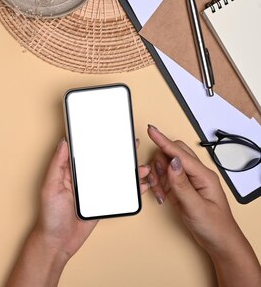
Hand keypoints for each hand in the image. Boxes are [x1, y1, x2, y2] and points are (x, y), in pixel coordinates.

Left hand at [34, 138, 151, 259]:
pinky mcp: (102, 203)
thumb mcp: (50, 187)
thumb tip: (63, 142)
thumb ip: (57, 164)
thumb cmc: (49, 216)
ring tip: (142, 167)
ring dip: (129, 171)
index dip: (96, 141)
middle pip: (103, 162)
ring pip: (114, 177)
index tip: (109, 132)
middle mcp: (82, 179)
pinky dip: (131, 189)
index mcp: (68, 172)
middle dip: (119, 154)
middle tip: (133, 145)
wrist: (58, 242)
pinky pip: (119, 193)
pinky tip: (141, 184)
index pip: (84, 152)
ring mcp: (93, 192)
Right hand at [146, 125, 240, 252]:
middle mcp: (196, 175)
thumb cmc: (214, 226)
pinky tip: (162, 195)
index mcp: (203, 175)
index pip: (180, 154)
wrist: (219, 242)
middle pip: (172, 154)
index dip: (164, 141)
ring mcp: (188, 181)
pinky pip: (165, 178)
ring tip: (161, 193)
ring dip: (158, 177)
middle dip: (159, 163)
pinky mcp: (181, 188)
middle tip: (157, 181)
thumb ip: (182, 184)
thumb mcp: (196, 206)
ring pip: (166, 166)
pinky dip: (159, 184)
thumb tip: (172, 162)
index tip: (152, 130)